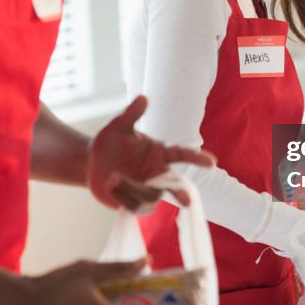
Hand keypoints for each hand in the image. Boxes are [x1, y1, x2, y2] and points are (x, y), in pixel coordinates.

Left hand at [89, 95, 214, 209]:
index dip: (197, 158)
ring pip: (151, 197)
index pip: (182, 155)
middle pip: (174, 184)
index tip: (212, 162)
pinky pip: (136, 207)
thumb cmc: (110, 141)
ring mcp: (148, 190)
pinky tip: (110, 185)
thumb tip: (143, 98)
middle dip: (180, 192)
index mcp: (160, 153)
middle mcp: (158, 172)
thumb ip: (132, 114)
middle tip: (187, 200)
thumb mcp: (119, 126)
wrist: (92, 162)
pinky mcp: (136, 203)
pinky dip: (123, 196)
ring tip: (111, 177)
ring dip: (132, 188)